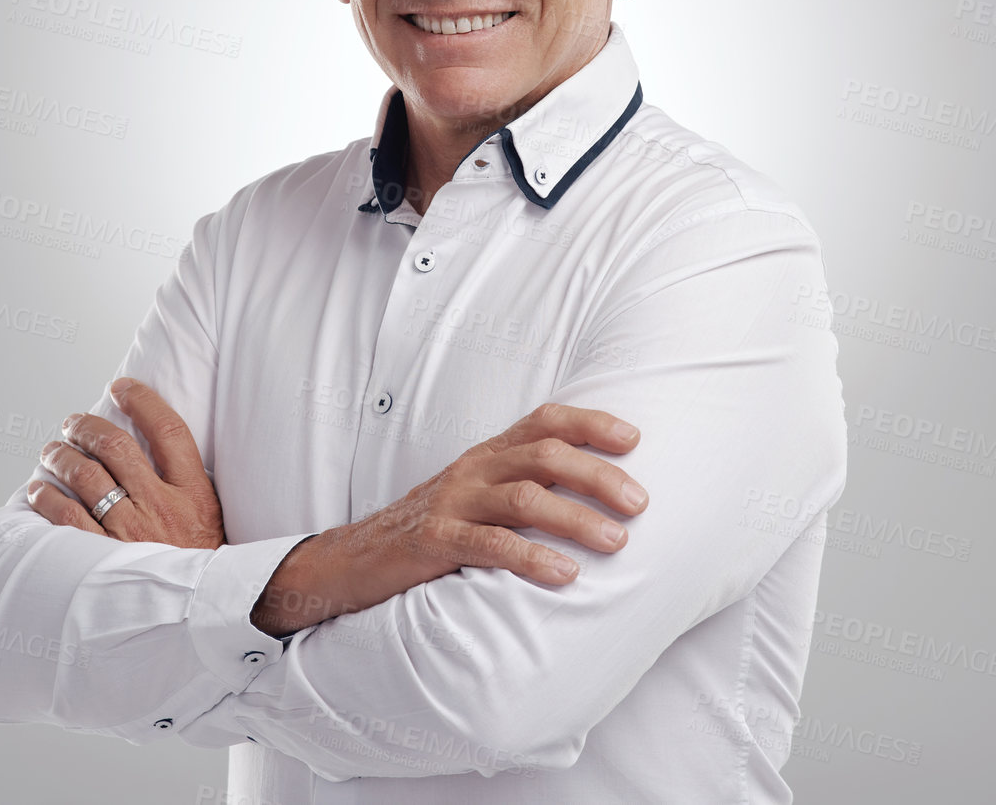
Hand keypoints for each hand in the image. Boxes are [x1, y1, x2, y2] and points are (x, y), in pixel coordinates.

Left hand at [27, 377, 225, 549]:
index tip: (122, 388)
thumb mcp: (211, 519)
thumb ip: (188, 484)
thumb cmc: (200, 566)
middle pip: (117, 447)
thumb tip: (153, 447)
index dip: (142, 401)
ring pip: (85, 476)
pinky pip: (63, 517)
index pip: (168, 430)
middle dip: (87, 426)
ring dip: (61, 455)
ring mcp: (130, 533)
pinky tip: (40, 490)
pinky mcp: (102, 558)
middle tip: (73, 422)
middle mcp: (161, 507)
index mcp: (194, 493)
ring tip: (52, 451)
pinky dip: (46, 496)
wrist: (197, 619)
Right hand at [252, 403, 646, 635]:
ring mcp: (452, 502)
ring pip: (524, 499)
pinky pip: (488, 545)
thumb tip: (598, 492)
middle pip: (544, 456)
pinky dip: (531, 558)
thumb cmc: (433, 529)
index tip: (634, 440)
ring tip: (617, 542)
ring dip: (576, 518)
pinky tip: (564, 574)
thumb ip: (525, 485)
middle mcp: (473, 470)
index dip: (590, 423)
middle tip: (640, 504)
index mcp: (488, 454)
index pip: (544, 421)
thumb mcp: (478, 495)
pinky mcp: (433, 541)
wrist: (355, 558)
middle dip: (598, 476)